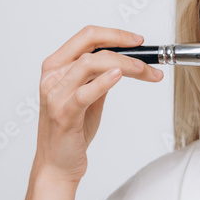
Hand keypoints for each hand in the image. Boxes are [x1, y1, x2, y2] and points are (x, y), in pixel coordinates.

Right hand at [32, 25, 163, 184]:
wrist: (57, 165)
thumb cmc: (72, 132)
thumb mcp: (88, 97)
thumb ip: (98, 77)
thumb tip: (124, 61)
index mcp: (55, 67)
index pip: (86, 37)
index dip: (114, 34)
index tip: (138, 41)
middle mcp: (52, 76)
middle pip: (89, 46)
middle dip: (122, 44)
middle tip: (146, 53)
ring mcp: (55, 95)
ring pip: (90, 64)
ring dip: (123, 64)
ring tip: (144, 70)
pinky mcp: (64, 114)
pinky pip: (84, 92)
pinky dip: (104, 81)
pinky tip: (119, 76)